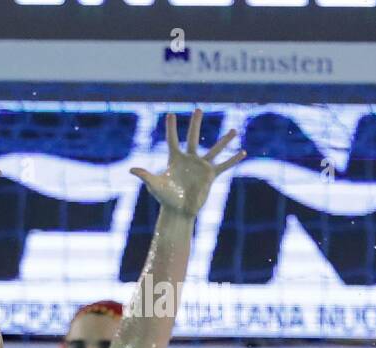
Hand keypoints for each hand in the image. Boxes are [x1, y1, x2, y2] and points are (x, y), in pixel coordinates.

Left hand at [130, 108, 245, 217]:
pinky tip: (243, 152)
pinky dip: (233, 160)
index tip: (170, 114)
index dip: (171, 128)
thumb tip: (132, 169)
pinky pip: (224, 166)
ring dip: (224, 141)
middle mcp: (189, 159)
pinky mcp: (210, 175)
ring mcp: (201, 166)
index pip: (172, 140)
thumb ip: (145, 175)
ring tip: (234, 130)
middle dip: (195, 124)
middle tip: (198, 109)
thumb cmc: (165, 198)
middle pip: (192, 138)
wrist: (178, 210)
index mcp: (175, 159)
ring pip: (214, 150)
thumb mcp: (155, 185)